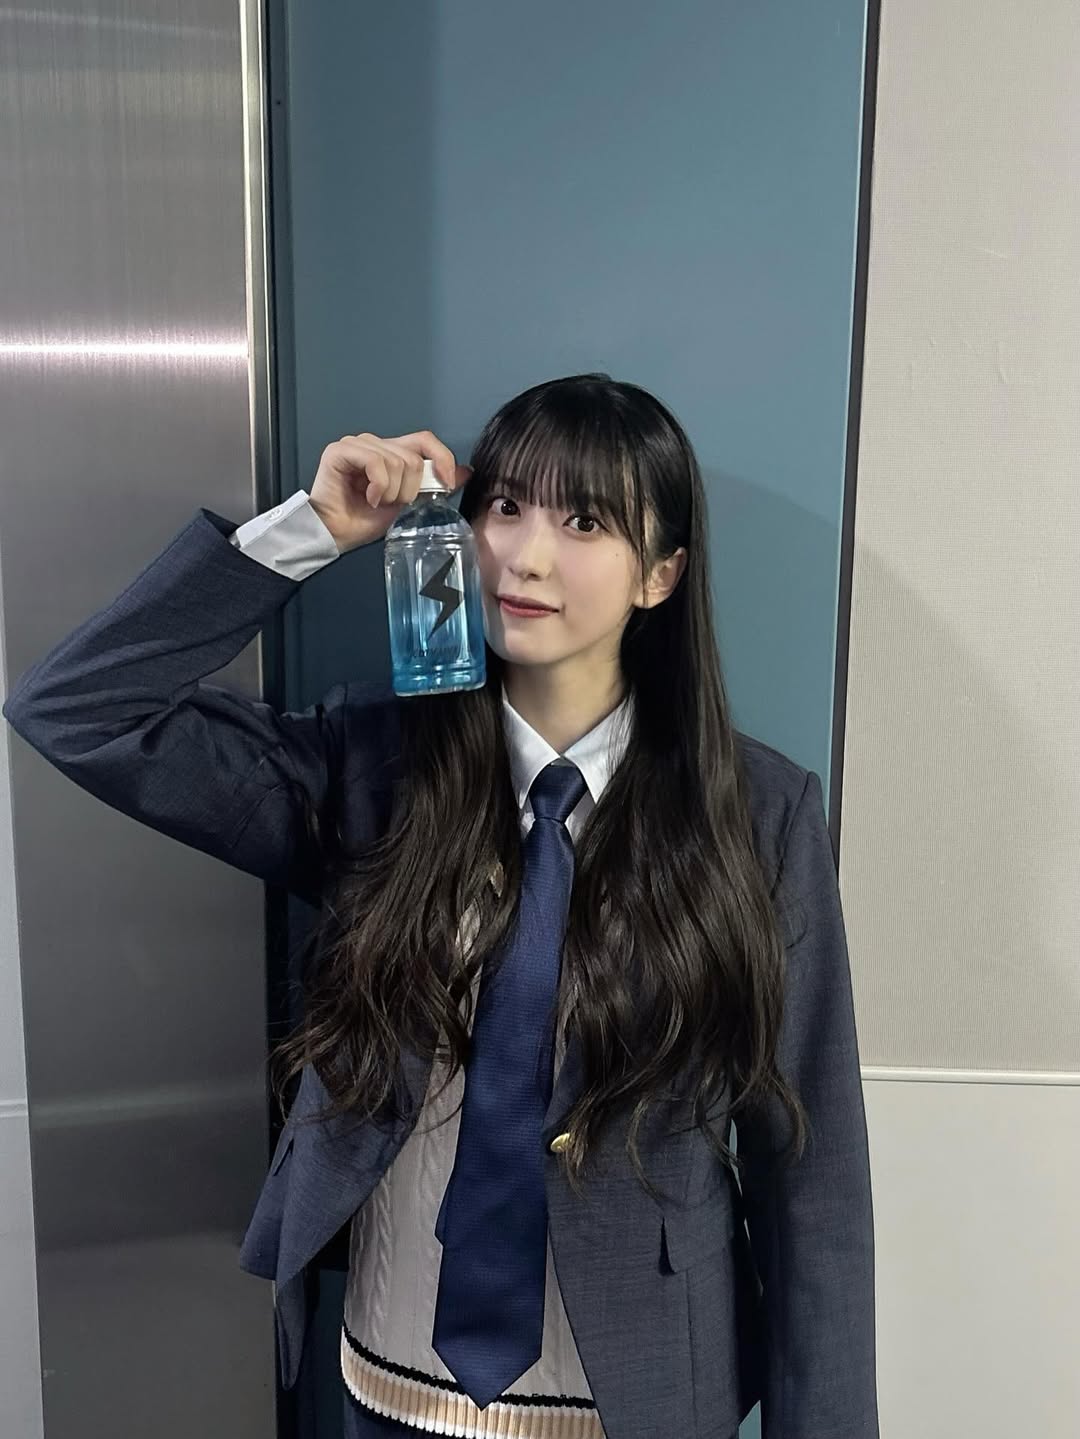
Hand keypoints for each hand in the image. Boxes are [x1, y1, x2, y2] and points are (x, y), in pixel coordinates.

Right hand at [309, 430, 472, 552]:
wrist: (335, 535)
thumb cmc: (363, 521)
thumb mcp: (408, 504)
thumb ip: (433, 485)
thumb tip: (465, 472)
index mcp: (390, 452)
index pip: (425, 440)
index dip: (442, 458)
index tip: (448, 484)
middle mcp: (374, 444)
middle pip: (413, 456)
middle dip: (409, 490)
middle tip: (391, 504)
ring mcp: (357, 444)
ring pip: (397, 462)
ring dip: (391, 492)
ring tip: (376, 502)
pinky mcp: (340, 450)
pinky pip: (376, 463)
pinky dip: (378, 487)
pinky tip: (368, 498)